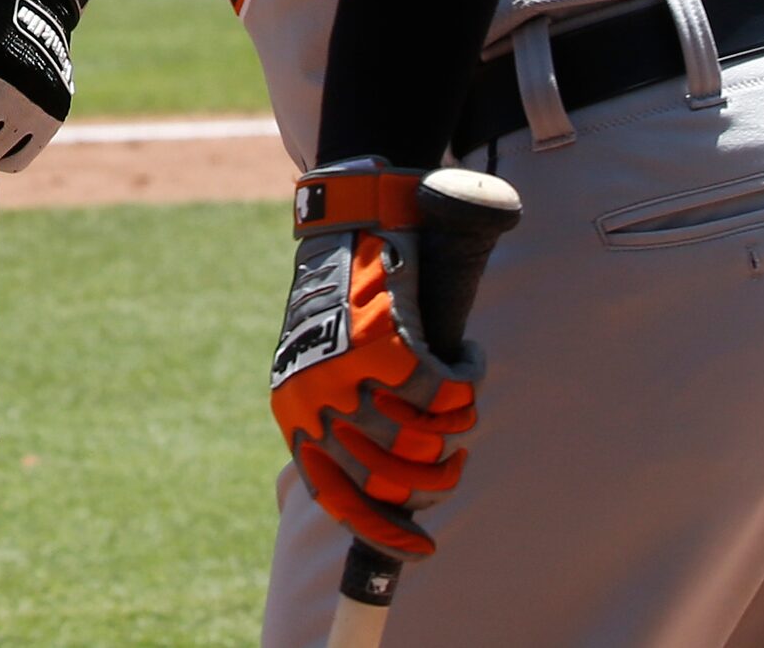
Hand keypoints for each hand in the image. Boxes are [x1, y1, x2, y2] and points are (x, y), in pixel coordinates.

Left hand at [270, 163, 481, 558]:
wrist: (348, 217)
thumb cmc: (344, 292)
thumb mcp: (322, 361)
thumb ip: (344, 413)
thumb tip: (386, 480)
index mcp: (294, 413)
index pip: (337, 497)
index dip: (385, 530)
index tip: (422, 547)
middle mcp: (316, 400)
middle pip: (394, 478)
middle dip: (436, 475)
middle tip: (456, 455)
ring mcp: (350, 374)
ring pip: (427, 438)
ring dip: (457, 426)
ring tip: (462, 401)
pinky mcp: (387, 342)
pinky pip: (447, 391)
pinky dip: (467, 378)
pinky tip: (469, 359)